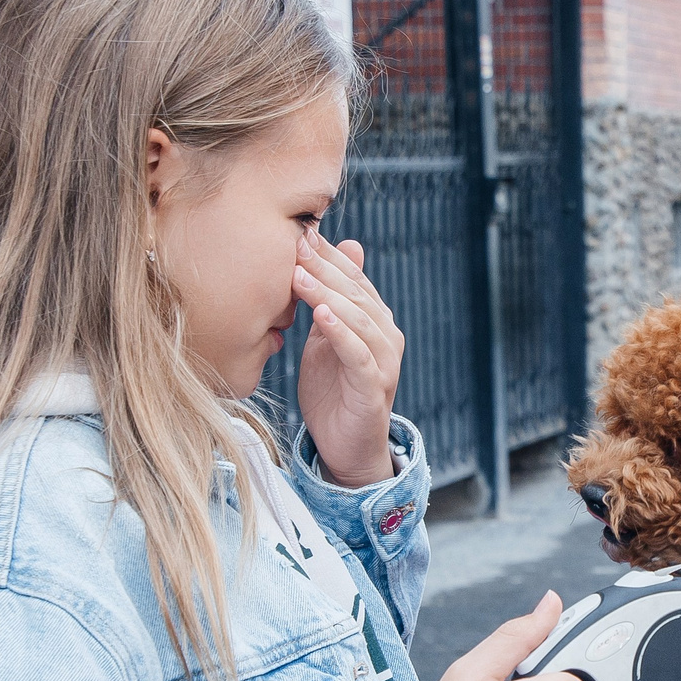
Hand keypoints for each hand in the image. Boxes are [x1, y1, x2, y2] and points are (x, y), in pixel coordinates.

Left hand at [293, 231, 402, 487]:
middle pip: (355, 293)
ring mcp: (384, 361)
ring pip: (358, 319)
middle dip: (324, 268)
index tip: (299, 232)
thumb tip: (337, 250)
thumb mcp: (325, 338)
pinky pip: (358, 355)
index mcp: (374, 320)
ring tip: (299, 277)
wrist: (346, 447)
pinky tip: (321, 317)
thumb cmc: (333, 391)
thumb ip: (329, 300)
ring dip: (327, 295)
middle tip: (294, 246)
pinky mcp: (374, 387)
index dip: (327, 256)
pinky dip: (341, 334)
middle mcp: (386, 335)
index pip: (352, 278)